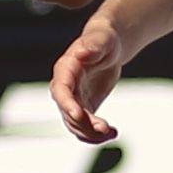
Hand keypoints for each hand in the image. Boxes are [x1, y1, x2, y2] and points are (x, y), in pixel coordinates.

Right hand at [48, 13, 125, 143]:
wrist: (108, 46)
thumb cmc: (103, 38)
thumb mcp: (102, 39)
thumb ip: (92, 46)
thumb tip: (81, 53)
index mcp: (65, 68)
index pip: (61, 90)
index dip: (67, 103)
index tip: (77, 115)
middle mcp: (65, 86)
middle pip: (67, 111)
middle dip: (83, 123)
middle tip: (104, 129)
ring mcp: (73, 98)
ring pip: (75, 123)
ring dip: (91, 132)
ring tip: (111, 132)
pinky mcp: (83, 107)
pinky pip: (84, 125)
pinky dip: (95, 133)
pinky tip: (111, 133)